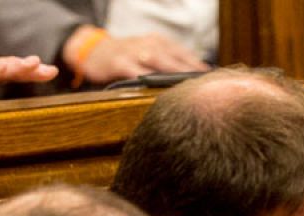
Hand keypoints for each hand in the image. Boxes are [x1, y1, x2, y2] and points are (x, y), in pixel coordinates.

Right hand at [70, 32, 207, 84]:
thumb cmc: (124, 56)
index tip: (211, 76)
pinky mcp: (118, 62)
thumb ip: (166, 63)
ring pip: (157, 60)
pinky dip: (146, 77)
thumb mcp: (147, 53)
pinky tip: (156, 86)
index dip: (196, 64)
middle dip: (189, 67)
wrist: (91, 50)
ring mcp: (133, 52)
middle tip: (203, 82)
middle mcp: (147, 43)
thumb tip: (192, 78)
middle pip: (173, 55)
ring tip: (186, 83)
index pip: (182, 52)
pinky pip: (135, 70)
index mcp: (158, 41)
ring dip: (172, 71)